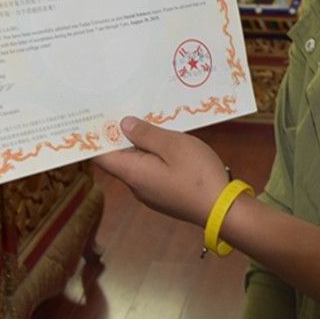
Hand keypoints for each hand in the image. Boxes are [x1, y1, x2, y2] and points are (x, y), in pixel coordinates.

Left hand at [93, 116, 230, 226]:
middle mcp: (136, 186)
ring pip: (138, 163)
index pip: (101, 156)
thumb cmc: (198, 175)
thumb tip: (124, 125)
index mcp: (133, 173)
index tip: (97, 116)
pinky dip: (154, 155)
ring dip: (142, 144)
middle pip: (120, 157)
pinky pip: (151, 171)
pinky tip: (169, 143)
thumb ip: (146, 134)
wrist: (224, 210)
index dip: (95, 136)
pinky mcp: (164, 195)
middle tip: (128, 108)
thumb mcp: (173, 145)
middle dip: (122, 134)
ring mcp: (151, 192)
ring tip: (152, 120)